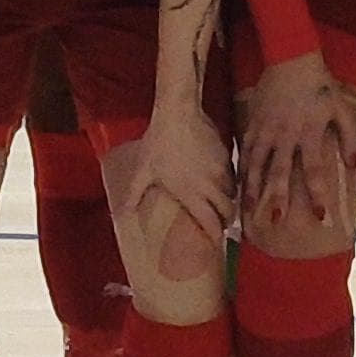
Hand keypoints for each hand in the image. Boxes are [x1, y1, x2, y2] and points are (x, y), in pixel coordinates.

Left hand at [127, 104, 235, 281]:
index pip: (211, 222)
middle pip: (228, 212)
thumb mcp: (143, 170)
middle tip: (219, 224)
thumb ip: (134, 194)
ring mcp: (221, 171)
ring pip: (233, 194)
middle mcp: (211, 186)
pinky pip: (233, 177)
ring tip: (220, 206)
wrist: (178, 114)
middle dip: (225, 221)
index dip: (214, 235)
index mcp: (192, 193)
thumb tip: (122, 214)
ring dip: (228, 202)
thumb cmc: (158, 143)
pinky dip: (229, 185)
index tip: (214, 242)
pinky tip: (220, 184)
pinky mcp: (227, 158)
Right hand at [235, 54, 355, 236]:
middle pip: (280, 173)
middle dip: (278, 198)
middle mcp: (285, 136)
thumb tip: (352, 167)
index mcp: (309, 134)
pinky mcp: (253, 123)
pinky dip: (242, 168)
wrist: (291, 59)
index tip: (321, 217)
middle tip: (275, 221)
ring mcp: (266, 130)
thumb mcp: (342, 110)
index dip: (318, 195)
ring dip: (253, 188)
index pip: (314, 171)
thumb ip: (350, 139)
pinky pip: (245, 150)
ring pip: (257, 164)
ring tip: (249, 209)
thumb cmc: (320, 86)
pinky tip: (239, 183)